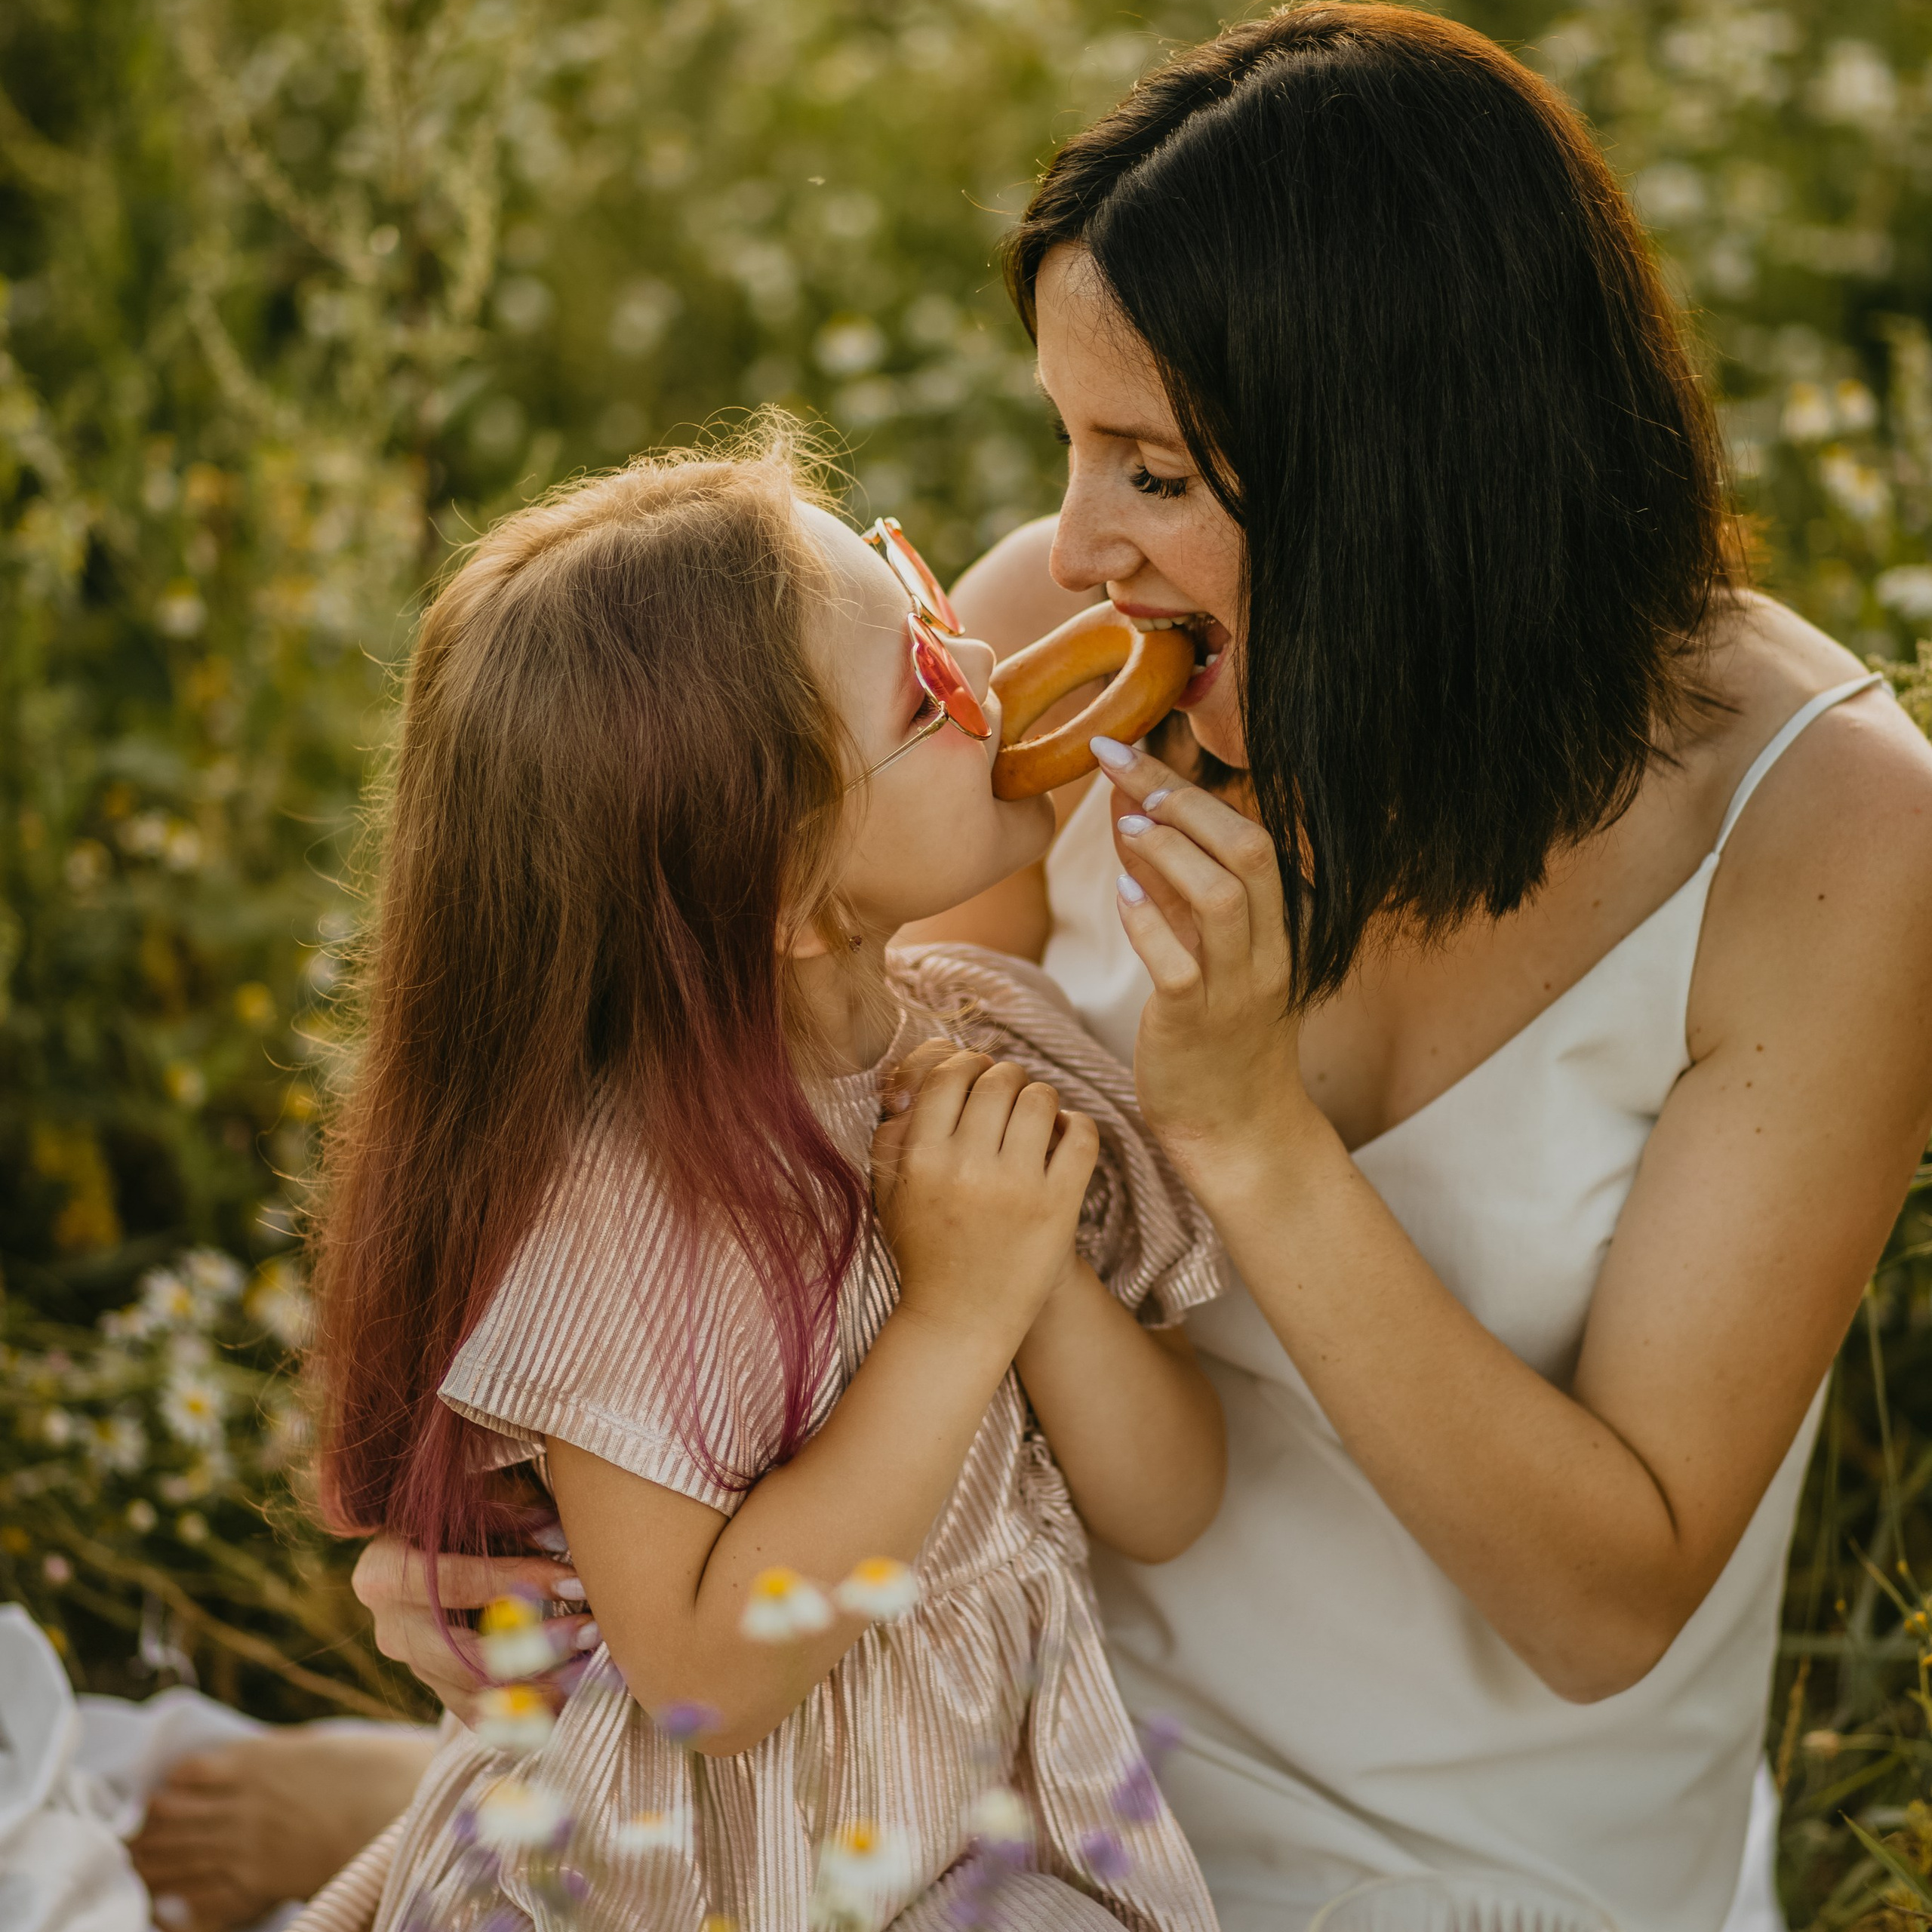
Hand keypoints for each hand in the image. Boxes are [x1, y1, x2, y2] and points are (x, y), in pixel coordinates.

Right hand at [351, 1531, 595, 1722]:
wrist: (431, 1545)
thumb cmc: (461, 1511)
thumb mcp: (479, 1499)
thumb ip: (515, 1513)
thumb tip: (562, 1539)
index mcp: (385, 1574)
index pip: (456, 1584)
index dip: (518, 1582)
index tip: (576, 1580)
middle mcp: (392, 1631)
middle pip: (462, 1657)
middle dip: (533, 1648)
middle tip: (589, 1631)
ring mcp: (415, 1669)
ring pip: (477, 1697)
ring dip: (541, 1687)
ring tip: (593, 1665)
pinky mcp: (441, 1692)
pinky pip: (485, 1717)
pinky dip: (530, 1714)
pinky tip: (576, 1695)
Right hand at [872, 1044, 1097, 1342]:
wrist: (961, 1319)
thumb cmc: (925, 1248)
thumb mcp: (890, 1190)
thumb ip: (895, 1132)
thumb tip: (918, 1082)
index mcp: (921, 1157)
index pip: (949, 1074)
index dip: (966, 1064)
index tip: (975, 1077)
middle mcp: (967, 1167)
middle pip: (998, 1078)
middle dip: (1006, 1079)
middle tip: (1007, 1097)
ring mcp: (1016, 1186)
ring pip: (1041, 1098)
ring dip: (1041, 1099)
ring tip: (1036, 1119)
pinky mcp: (1058, 1206)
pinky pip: (1081, 1136)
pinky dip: (1077, 1126)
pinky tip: (1064, 1138)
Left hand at [1091, 736, 1312, 1183]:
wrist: (1237, 1133)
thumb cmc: (1214, 1037)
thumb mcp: (1201, 948)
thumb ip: (1170, 883)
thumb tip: (1129, 806)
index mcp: (1274, 927)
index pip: (1248, 835)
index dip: (1188, 788)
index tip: (1129, 748)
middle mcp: (1265, 951)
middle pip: (1246, 851)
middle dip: (1181, 798)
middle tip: (1120, 764)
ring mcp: (1236, 990)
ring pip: (1221, 900)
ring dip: (1170, 851)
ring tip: (1126, 825)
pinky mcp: (1197, 1026)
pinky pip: (1179, 966)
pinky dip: (1149, 922)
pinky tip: (1122, 893)